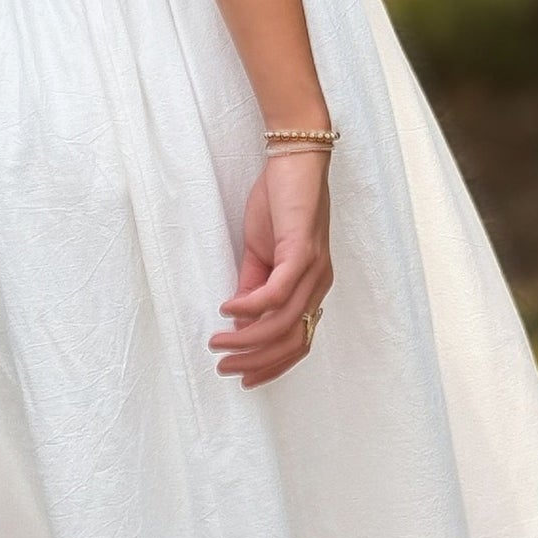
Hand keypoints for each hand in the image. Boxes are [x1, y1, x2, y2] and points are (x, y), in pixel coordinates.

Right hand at [209, 149, 333, 386]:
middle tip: (225, 366)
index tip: (243, 378)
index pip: (298, 341)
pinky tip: (228, 309)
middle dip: (256, 362)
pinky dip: (251, 307)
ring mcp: (314, 271)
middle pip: (291, 341)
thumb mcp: (261, 253)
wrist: (294, 160)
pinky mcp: (302, 252)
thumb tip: (239, 321)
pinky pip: (276, 293)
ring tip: (218, 341)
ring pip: (283, 323)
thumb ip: (252, 286)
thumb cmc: (279, 202)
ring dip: (247, 339)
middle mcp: (319, 285)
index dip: (272, 366)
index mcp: (312, 288)